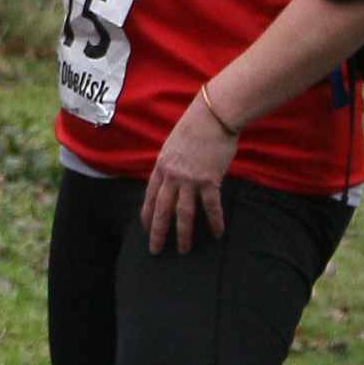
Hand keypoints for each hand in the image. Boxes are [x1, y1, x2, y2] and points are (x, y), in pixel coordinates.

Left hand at [142, 95, 233, 253]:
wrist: (213, 114)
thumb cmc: (196, 125)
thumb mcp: (173, 144)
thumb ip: (172, 163)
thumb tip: (173, 177)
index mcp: (161, 166)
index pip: (149, 196)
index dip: (147, 215)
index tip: (146, 229)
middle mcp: (172, 175)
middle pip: (161, 209)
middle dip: (157, 232)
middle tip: (155, 250)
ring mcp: (190, 178)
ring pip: (183, 213)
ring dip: (183, 234)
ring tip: (184, 250)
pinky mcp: (209, 179)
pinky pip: (211, 206)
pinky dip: (215, 221)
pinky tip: (217, 233)